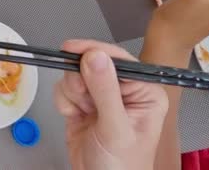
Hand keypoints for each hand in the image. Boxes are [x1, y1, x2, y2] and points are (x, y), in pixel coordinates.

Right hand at [54, 40, 167, 169]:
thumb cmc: (119, 166)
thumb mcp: (115, 128)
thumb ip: (105, 90)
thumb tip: (96, 56)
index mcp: (144, 92)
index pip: (118, 60)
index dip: (94, 52)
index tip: (72, 49)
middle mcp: (123, 90)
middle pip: (92, 63)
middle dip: (80, 80)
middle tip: (83, 101)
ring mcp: (101, 96)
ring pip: (75, 74)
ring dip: (72, 93)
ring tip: (82, 113)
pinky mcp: (83, 103)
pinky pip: (65, 88)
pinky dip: (64, 101)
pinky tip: (75, 117)